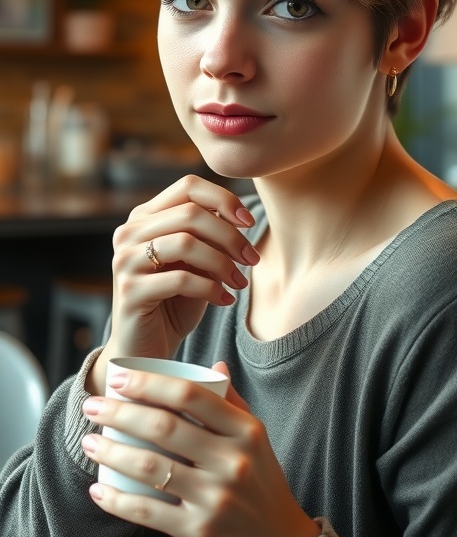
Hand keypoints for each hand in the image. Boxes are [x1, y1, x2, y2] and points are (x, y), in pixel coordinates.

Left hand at [81, 363, 319, 536]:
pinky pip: (148, 512)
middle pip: (164, 427)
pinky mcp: (199, 531)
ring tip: (89, 443)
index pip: (191, 396)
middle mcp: (233, 461)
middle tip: (91, 406)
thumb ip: (233, 403)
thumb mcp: (256, 440)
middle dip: (119, 413)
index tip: (119, 378)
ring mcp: (216, 498)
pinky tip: (98, 490)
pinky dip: (117, 501)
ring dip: (111, 452)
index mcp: (245, 431)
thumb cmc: (259, 483)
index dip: (150, 383)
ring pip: (150, 467)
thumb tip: (215, 364)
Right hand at [87, 176, 258, 394]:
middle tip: (252, 259)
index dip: (223, 198)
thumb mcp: (196, 261)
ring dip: (222, 262)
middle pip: (190, 214)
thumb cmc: (175, 301)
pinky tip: (225, 300)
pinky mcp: (128, 290)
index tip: (249, 222)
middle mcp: (128, 232)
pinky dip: (211, 288)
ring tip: (240, 282)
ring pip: (185, 243)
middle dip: (230, 236)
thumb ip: (208, 234)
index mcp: (144, 217)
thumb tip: (238, 214)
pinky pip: (180, 279)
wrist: (147, 350)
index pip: (187, 186)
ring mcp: (124, 260)